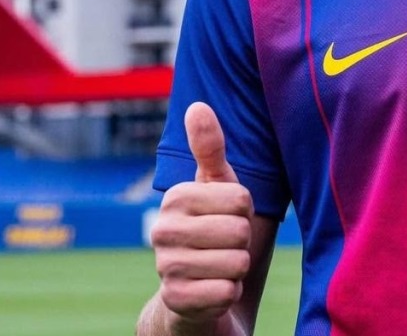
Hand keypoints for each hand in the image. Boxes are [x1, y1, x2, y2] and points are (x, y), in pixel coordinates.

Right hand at [151, 103, 253, 332]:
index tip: (228, 216)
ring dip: (237, 267)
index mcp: (175, 198)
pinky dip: (230, 293)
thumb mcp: (216, 185)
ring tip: (219, 265)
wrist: (193, 290)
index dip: (245, 210)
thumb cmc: (212, 227)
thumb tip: (197, 105)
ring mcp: (165, 268)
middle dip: (243, 241)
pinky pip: (227, 292)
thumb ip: (209, 147)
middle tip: (225, 244)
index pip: (241, 198)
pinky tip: (214, 289)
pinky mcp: (176, 302)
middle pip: (239, 231)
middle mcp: (162, 231)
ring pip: (236, 262)